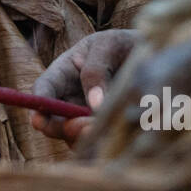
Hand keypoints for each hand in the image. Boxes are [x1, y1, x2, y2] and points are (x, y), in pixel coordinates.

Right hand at [31, 29, 141, 145]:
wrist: (152, 55)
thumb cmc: (123, 45)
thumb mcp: (108, 46)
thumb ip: (96, 70)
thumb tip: (94, 105)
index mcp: (63, 74)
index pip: (43, 91)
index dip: (38, 106)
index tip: (39, 120)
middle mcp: (70, 100)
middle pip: (55, 122)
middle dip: (65, 128)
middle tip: (87, 127)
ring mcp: (86, 118)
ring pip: (75, 138)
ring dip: (87, 139)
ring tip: (105, 129)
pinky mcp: (105, 131)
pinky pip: (98, 145)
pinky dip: (105, 145)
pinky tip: (118, 137)